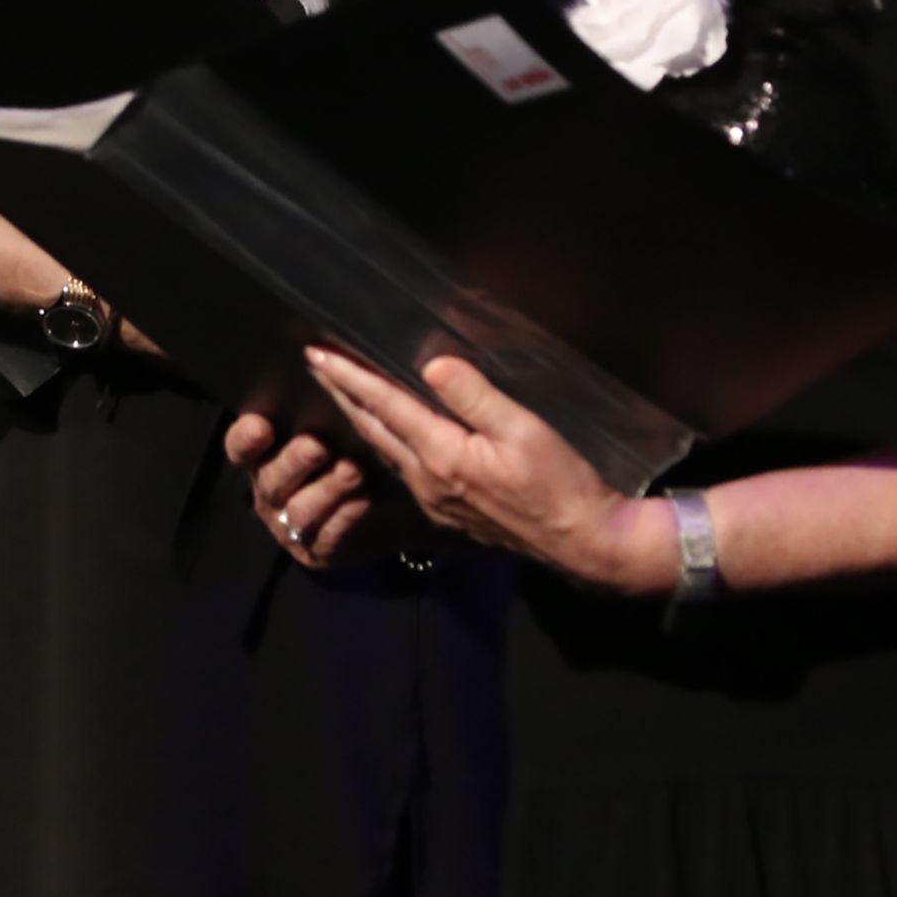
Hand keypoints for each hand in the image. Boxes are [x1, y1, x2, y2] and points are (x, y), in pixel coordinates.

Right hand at [222, 411, 378, 569]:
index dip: (246, 438)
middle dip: (294, 461)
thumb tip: (330, 365)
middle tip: (317, 445)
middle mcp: (271, 492)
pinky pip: (329, 535)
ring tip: (352, 471)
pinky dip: (346, 515)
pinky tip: (364, 500)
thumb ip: (324, 404)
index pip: (240, 447)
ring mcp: (292, 526)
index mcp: (264, 457)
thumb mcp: (336, 427)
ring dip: (326, 489)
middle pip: (272, 479)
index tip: (262, 425)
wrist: (391, 506)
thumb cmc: (356, 452)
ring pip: (300, 510)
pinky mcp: (318, 552)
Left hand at [306, 346, 667, 593]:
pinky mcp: (445, 512)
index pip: (383, 406)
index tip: (316, 353)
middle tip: (312, 364)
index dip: (348, 377)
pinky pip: (401, 468)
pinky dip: (383, 440)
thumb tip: (433, 365)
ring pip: (383, 450)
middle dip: (339, 394)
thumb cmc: (560, 485)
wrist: (583, 544)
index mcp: (441, 456)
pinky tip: (384, 431)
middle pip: (371, 429)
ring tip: (339, 390)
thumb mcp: (524, 431)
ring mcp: (433, 501)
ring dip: (358, 417)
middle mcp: (426, 481)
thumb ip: (475, 397)